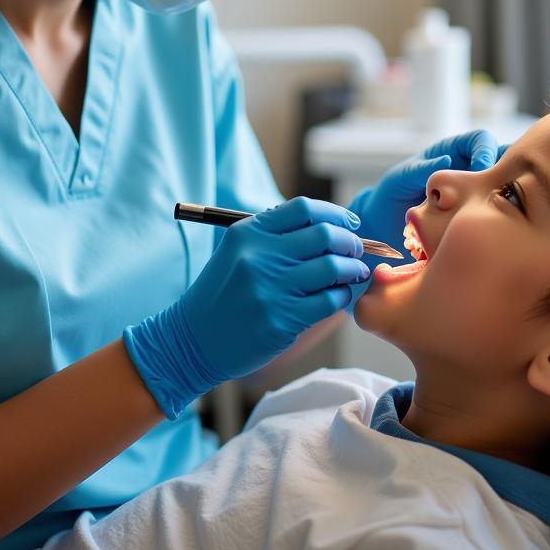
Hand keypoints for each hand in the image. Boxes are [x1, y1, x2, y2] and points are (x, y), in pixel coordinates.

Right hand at [123, 197, 370, 418]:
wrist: (192, 340)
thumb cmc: (222, 293)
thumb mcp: (237, 252)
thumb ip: (276, 237)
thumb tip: (330, 226)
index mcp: (248, 233)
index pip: (304, 209)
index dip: (335, 214)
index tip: (350, 223)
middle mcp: (259, 256)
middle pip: (324, 235)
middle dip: (350, 241)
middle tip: (357, 250)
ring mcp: (271, 289)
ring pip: (333, 267)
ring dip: (352, 269)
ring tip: (354, 273)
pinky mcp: (281, 320)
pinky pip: (329, 301)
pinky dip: (343, 295)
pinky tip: (341, 296)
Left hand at [344, 130, 500, 308]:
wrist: (385, 224)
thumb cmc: (392, 193)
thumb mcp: (403, 177)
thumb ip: (422, 169)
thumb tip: (448, 160)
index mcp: (452, 151)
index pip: (480, 140)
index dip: (486, 150)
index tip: (482, 168)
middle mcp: (468, 169)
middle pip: (501, 159)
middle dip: (506, 171)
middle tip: (500, 190)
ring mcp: (475, 192)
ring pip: (503, 187)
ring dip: (506, 196)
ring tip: (501, 209)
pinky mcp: (476, 214)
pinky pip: (494, 212)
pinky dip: (497, 216)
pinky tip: (492, 226)